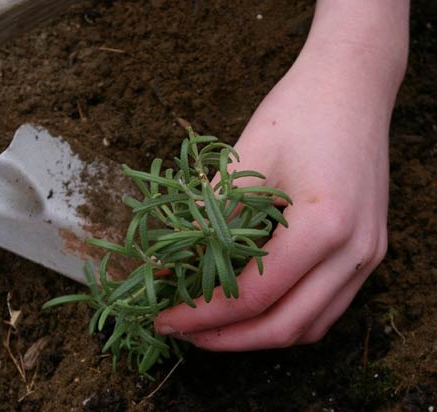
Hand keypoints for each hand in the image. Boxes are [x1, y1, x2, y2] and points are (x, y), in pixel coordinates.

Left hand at [154, 1, 408, 349]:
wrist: (351, 85)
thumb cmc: (297, 113)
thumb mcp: (244, 165)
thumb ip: (210, 223)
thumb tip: (170, 268)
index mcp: (324, 227)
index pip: (254, 296)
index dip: (204, 314)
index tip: (166, 318)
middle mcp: (355, 252)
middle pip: (285, 326)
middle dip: (227, 338)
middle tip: (184, 332)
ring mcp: (369, 255)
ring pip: (310, 325)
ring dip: (257, 335)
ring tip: (212, 326)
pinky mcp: (368, 251)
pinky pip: (326, 306)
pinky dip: (285, 317)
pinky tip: (251, 308)